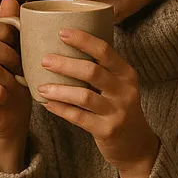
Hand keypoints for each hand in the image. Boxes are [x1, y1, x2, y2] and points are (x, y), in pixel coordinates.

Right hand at [0, 0, 30, 173]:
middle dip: (12, 58)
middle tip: (18, 68)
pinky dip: (7, 94)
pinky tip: (6, 97)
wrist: (12, 118)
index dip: (5, 33)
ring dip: (11, 78)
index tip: (17, 45)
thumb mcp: (17, 51)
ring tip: (13, 83)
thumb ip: (11, 26)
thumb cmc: (15, 82)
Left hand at [37, 28, 158, 177]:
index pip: (105, 51)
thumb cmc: (120, 108)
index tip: (61, 32)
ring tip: (40, 86)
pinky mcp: (106, 131)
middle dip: (65, 64)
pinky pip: (79, 117)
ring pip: (84, 96)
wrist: (136, 145)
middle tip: (44, 60)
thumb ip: (101, 70)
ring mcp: (117, 112)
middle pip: (92, 72)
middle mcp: (124, 90)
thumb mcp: (119, 85)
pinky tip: (47, 104)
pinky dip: (61, 109)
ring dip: (59, 90)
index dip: (83, 40)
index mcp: (126, 74)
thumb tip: (64, 48)